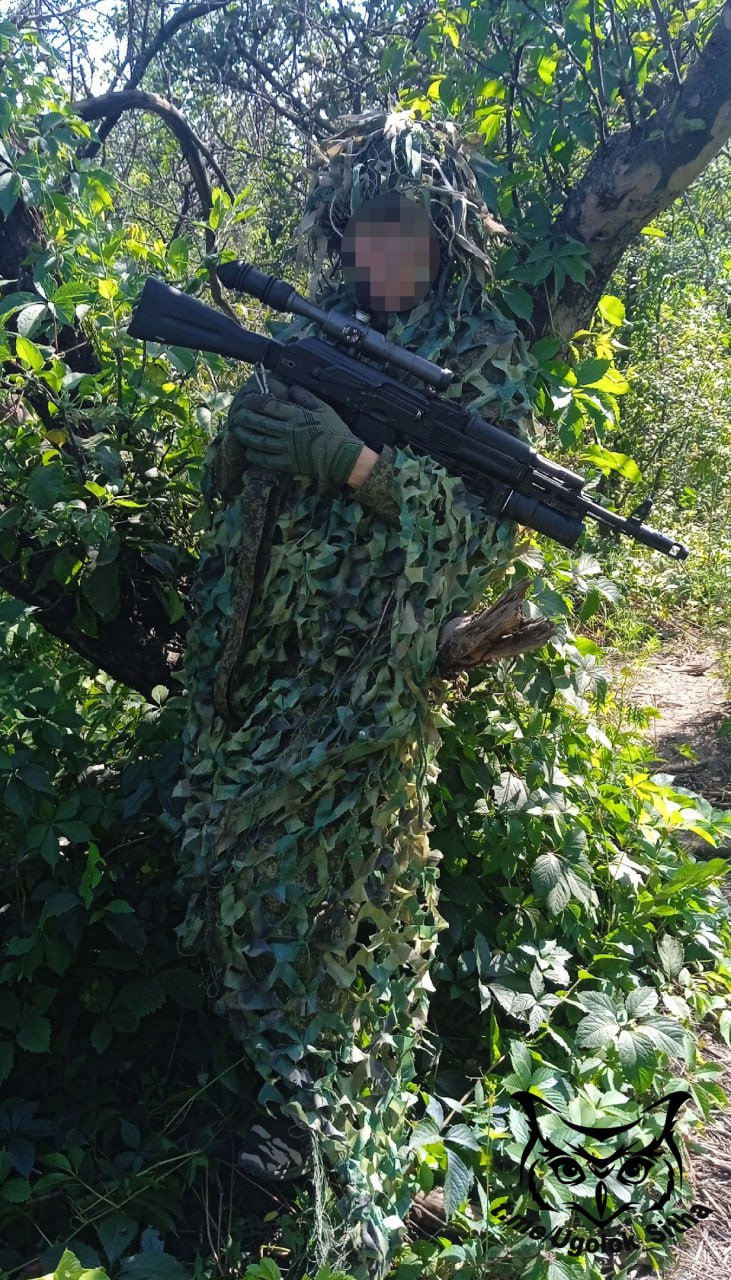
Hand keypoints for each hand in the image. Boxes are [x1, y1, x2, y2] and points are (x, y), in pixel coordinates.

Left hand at [227, 375, 363, 486]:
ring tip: (238, 431)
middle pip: (261, 423)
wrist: (342, 456)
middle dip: (246, 418)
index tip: (247, 400)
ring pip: (260, 441)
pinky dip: (256, 455)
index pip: (270, 407)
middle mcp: (288, 431)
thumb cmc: (335, 430)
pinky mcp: (288, 463)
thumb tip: (292, 389)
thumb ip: (305, 397)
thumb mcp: (323, 408)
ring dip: (247, 436)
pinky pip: (267, 459)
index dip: (256, 402)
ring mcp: (287, 448)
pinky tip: (249, 451)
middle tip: (237, 415)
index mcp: (296, 415)